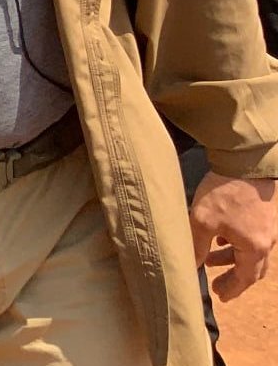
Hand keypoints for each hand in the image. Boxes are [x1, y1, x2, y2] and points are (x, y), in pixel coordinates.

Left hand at [191, 172, 276, 299]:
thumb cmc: (226, 192)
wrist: (248, 161)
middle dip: (233, 276)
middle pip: (252, 267)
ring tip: (211, 258)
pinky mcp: (265, 213)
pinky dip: (237, 241)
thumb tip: (189, 265)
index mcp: (255, 247)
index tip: (220, 296)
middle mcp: (267, 240)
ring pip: (251, 250)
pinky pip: (252, 236)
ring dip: (232, 257)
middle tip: (218, 284)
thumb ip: (195, 246)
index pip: (245, 278)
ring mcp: (269, 226)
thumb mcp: (202, 221)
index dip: (232, 289)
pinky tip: (221, 234)